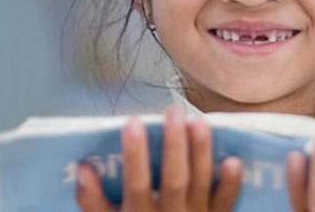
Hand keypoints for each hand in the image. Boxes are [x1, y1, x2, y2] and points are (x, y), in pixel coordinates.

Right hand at [75, 105, 242, 211]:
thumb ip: (92, 201)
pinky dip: (230, 185)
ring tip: (198, 121)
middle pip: (174, 180)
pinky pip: (225, 204)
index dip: (135, 155)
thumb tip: (82, 168)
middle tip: (174, 110)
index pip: (137, 185)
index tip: (133, 121)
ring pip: (200, 184)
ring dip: (201, 153)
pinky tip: (232, 160)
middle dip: (175, 145)